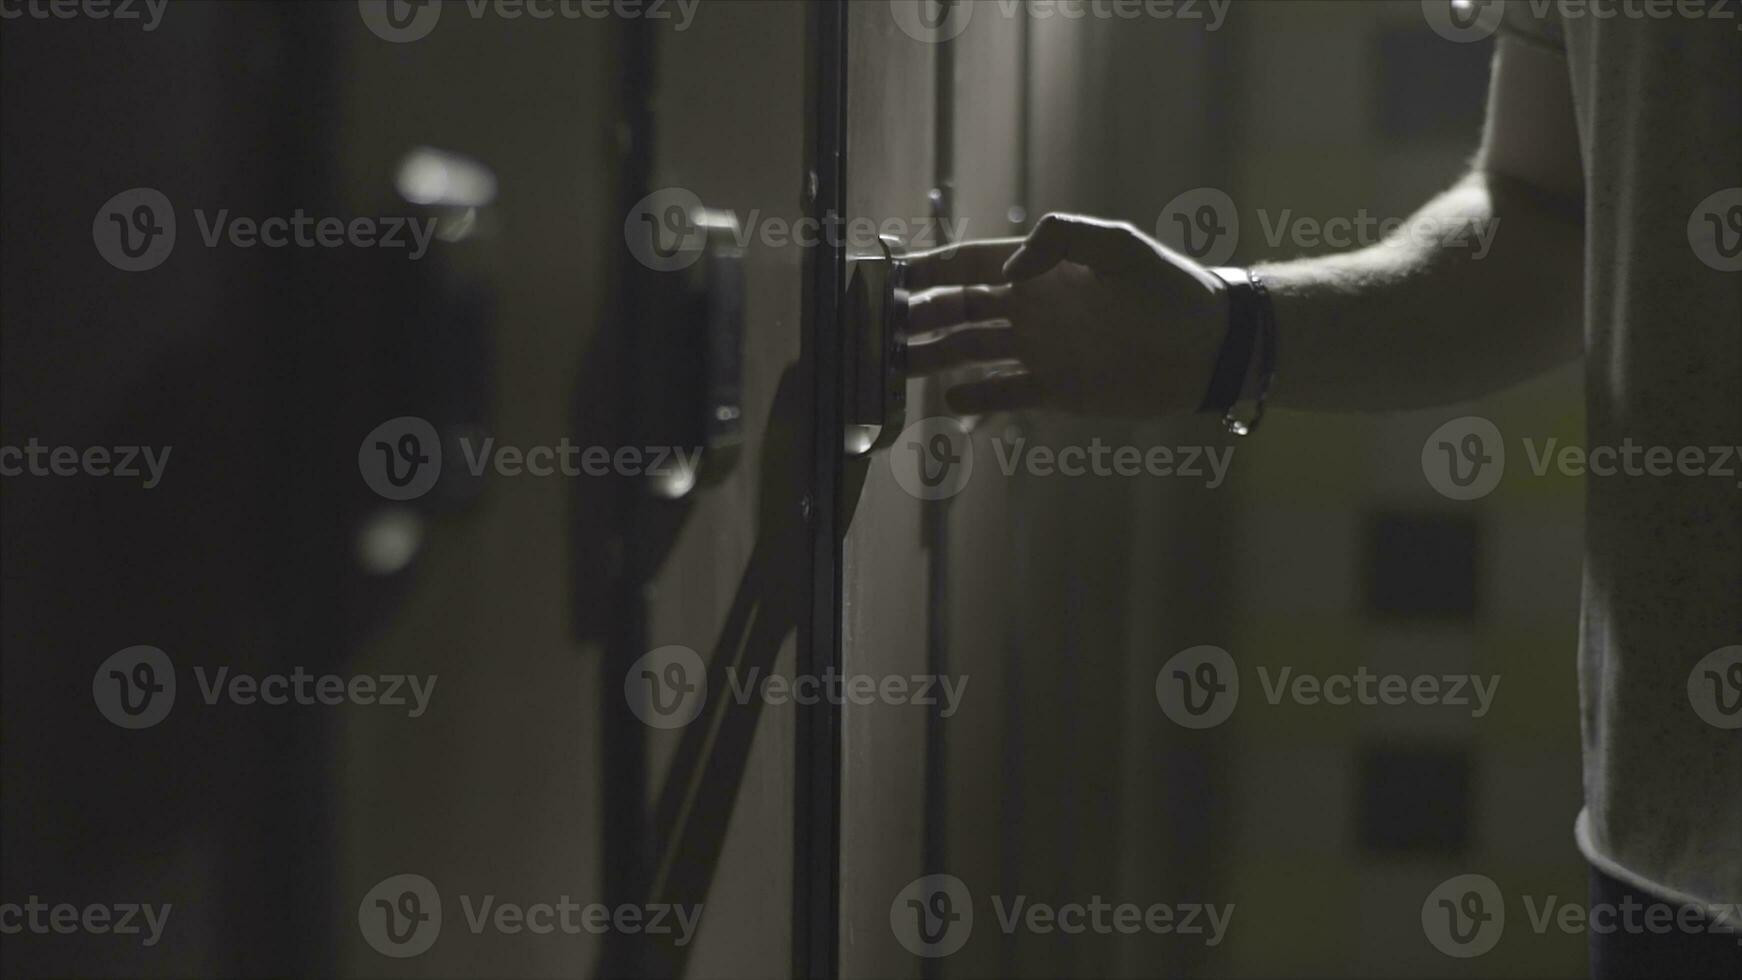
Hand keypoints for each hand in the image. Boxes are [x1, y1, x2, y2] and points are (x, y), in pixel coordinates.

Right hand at [904, 213, 1230, 417]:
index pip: (969, 266)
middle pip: (957, 311)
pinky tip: (949, 398)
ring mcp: (1038, 350)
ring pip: (969, 352)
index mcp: (1039, 269)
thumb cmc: (1167, 288)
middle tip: (880, 331)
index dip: (929, 270)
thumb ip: (1058, 240)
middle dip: (918, 318)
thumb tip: (1004, 274)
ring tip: (897, 368)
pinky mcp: (1053, 390)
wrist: (1207, 346)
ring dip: (933, 358)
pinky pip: (1001, 393)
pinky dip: (974, 396)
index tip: (891, 279)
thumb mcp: (1117, 245)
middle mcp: (1030, 309)